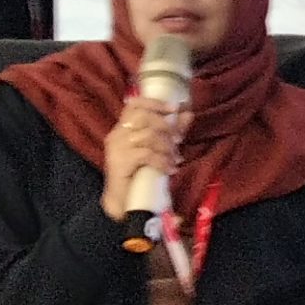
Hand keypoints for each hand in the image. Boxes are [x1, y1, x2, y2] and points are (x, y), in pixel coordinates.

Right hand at [100, 94, 181, 221]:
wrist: (124, 201)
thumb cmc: (141, 173)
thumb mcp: (159, 149)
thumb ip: (172, 131)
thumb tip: (188, 113)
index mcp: (123, 128)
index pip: (134, 105)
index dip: (154, 103)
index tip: (174, 108)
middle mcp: (117, 134)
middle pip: (144, 117)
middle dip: (166, 127)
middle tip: (179, 140)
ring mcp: (117, 148)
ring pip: (147, 135)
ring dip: (167, 147)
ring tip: (175, 158)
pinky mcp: (120, 162)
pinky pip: (146, 154)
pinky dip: (162, 161)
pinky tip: (170, 169)